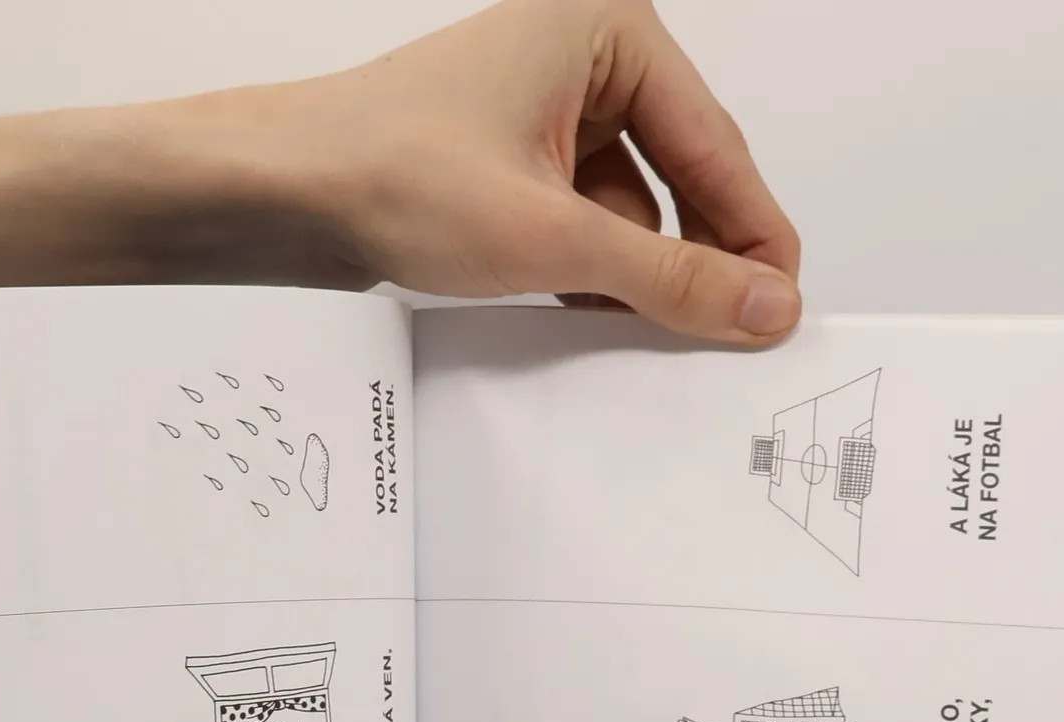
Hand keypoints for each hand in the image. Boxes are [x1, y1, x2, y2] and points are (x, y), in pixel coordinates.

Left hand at [0, 0, 799, 348]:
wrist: (277, 194)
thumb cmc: (387, 174)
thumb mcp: (553, 237)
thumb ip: (671, 277)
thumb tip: (763, 306)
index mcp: (606, 27)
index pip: (715, 145)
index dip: (756, 234)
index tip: (786, 306)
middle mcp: (579, 53)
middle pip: (678, 175)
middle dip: (701, 259)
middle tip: (739, 340)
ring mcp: (540, 106)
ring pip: (630, 206)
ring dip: (644, 277)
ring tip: (665, 346)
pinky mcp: (506, 158)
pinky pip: (581, 220)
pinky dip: (595, 273)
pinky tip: (601, 326)